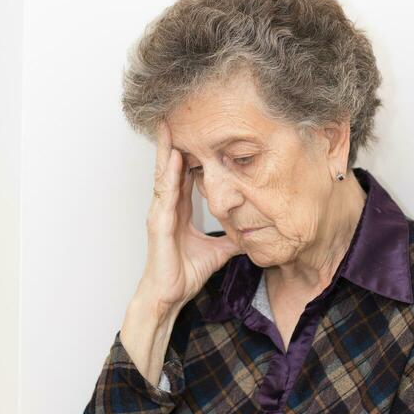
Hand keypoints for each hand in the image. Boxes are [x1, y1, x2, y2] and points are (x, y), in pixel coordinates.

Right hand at [137, 120, 239, 313]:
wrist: (169, 296)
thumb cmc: (184, 274)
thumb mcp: (219, 251)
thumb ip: (234, 238)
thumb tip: (255, 233)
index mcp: (179, 211)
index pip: (184, 176)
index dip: (190, 155)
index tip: (197, 133)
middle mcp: (168, 208)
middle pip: (171, 168)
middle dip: (173, 143)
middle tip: (176, 116)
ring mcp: (160, 213)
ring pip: (164, 175)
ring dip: (167, 151)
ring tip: (170, 127)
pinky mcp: (158, 224)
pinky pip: (165, 194)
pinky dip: (170, 175)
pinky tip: (175, 158)